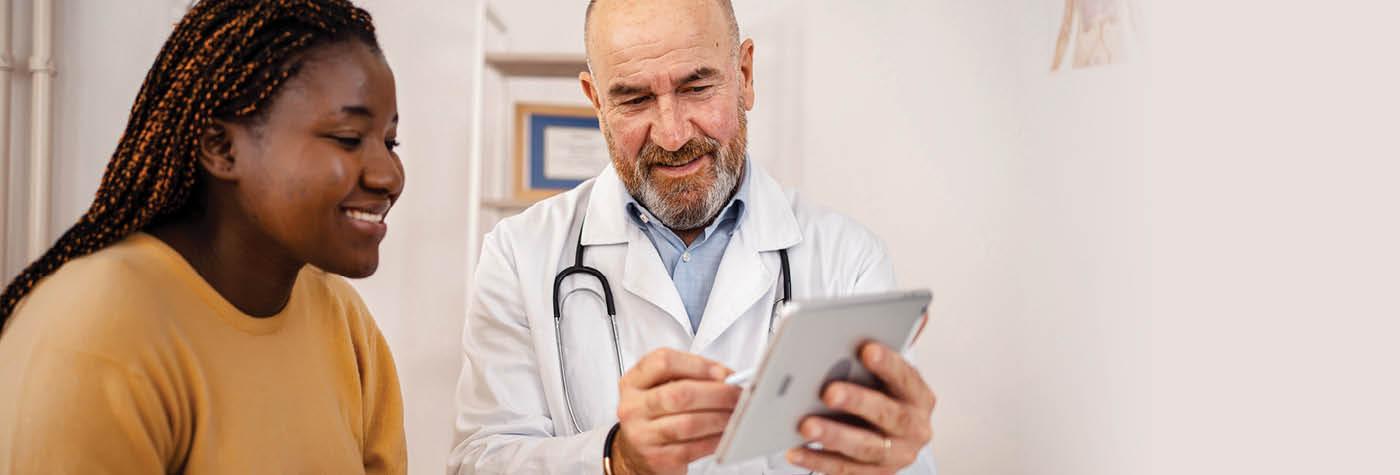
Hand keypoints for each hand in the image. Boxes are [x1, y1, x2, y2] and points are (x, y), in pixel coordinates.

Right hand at [610, 348, 740, 474]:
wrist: (634, 452)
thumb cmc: (655, 414)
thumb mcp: (660, 387)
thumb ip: (689, 376)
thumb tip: (726, 377)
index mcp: (634, 382)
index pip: (663, 362)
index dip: (698, 365)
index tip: (722, 372)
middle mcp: (633, 407)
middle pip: (679, 394)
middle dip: (717, 393)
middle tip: (737, 394)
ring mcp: (641, 435)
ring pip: (689, 423)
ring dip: (720, 418)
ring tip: (735, 414)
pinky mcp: (656, 458)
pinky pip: (693, 448)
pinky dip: (715, 440)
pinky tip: (725, 434)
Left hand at [786, 342, 936, 473]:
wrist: (891, 440)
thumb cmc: (881, 395)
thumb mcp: (890, 372)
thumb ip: (896, 343)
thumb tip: (918, 312)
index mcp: (919, 396)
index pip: (907, 377)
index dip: (889, 364)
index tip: (866, 348)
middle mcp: (914, 428)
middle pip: (888, 415)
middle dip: (858, 401)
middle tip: (829, 390)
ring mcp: (895, 455)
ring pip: (864, 447)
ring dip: (834, 436)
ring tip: (805, 424)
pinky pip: (844, 470)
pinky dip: (818, 462)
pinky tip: (794, 450)